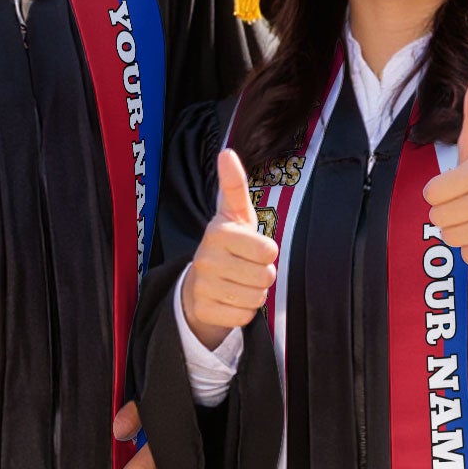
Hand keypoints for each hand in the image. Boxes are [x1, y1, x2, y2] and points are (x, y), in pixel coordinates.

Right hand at [180, 149, 277, 349]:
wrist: (199, 284)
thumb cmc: (228, 245)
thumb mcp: (234, 214)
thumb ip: (234, 185)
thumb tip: (227, 152)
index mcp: (218, 232)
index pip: (268, 250)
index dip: (268, 252)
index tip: (254, 247)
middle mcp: (206, 258)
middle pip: (265, 276)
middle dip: (263, 275)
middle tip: (247, 268)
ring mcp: (202, 286)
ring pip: (256, 298)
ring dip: (255, 293)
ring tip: (239, 283)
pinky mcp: (203, 310)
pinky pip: (244, 317)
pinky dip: (243, 311)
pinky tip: (230, 300)